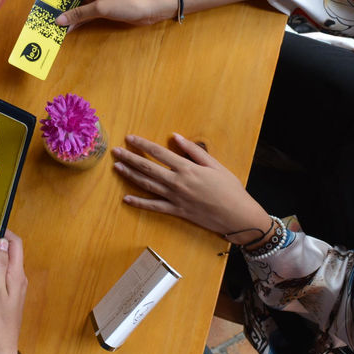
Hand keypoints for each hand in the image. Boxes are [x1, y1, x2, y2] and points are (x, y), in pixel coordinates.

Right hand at [54, 0, 177, 28]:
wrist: (151, 7)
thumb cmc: (129, 0)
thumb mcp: (101, 7)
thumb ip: (79, 13)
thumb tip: (59, 20)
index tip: (40, 5)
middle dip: (56, 8)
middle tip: (43, 19)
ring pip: (74, 7)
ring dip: (65, 17)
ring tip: (51, 27)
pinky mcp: (100, 9)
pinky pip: (83, 15)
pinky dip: (75, 22)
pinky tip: (66, 30)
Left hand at [113, 133, 268, 238]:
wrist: (238, 216)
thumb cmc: (230, 188)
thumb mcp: (215, 165)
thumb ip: (194, 151)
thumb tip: (176, 137)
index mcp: (187, 168)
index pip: (159, 152)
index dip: (143, 145)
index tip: (130, 138)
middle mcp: (177, 182)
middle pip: (148, 168)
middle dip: (130, 158)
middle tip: (115, 151)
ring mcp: (175, 198)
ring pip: (147, 185)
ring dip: (130, 176)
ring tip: (117, 168)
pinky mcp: (177, 212)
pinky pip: (154, 207)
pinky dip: (139, 203)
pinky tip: (126, 199)